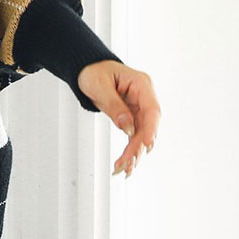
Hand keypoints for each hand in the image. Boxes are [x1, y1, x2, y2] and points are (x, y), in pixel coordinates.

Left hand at [76, 60, 160, 177]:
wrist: (86, 69)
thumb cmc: (93, 71)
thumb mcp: (100, 87)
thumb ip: (114, 106)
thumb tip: (127, 127)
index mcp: (142, 84)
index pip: (152, 109)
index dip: (151, 129)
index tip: (146, 145)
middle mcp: (144, 96)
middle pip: (147, 125)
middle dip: (138, 146)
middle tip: (128, 163)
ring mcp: (139, 107)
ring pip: (141, 134)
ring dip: (134, 152)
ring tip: (124, 169)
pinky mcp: (132, 115)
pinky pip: (133, 135)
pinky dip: (129, 148)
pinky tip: (124, 163)